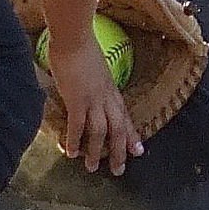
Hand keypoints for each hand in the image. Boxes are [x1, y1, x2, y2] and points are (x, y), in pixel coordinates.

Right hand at [45, 33, 143, 175]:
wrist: (75, 39)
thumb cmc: (83, 51)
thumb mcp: (97, 71)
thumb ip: (96, 84)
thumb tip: (90, 92)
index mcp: (112, 91)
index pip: (125, 118)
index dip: (132, 135)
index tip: (138, 151)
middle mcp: (107, 98)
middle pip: (118, 129)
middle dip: (119, 151)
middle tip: (119, 170)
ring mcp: (93, 99)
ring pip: (100, 132)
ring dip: (97, 152)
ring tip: (92, 167)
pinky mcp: (77, 99)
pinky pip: (78, 125)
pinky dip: (75, 140)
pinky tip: (70, 152)